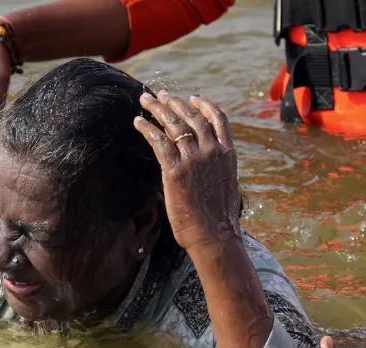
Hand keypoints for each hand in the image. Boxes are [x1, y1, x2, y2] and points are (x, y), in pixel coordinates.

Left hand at [134, 91, 241, 250]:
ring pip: (174, 124)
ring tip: (146, 100)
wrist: (215, 235)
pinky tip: (137, 122)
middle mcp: (212, 151)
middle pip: (192, 116)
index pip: (218, 119)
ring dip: (158, 109)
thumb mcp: (224, 185)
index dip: (204, 105)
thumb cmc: (218, 219)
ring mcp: (194, 158)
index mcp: (227, 153)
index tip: (192, 97)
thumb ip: (216, 169)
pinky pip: (158, 141)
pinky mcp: (175, 170)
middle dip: (175, 102)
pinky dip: (147, 128)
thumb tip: (206, 168)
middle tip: (161, 94)